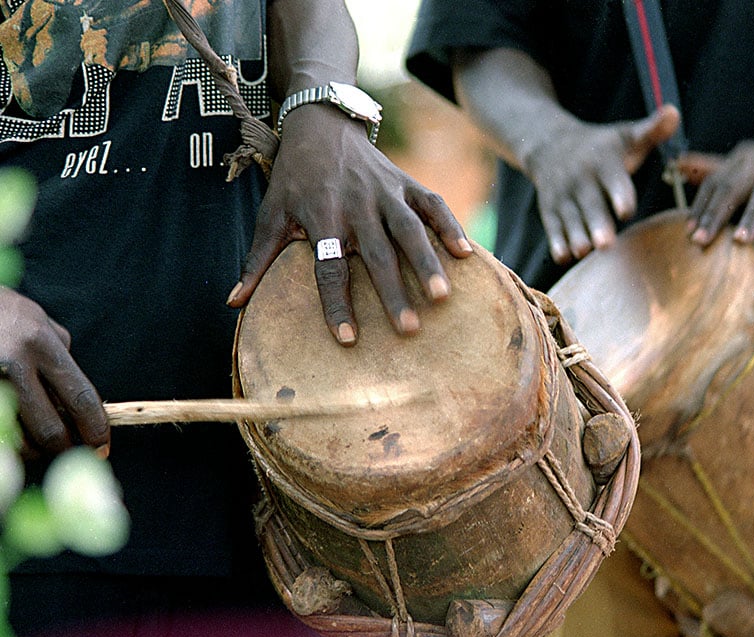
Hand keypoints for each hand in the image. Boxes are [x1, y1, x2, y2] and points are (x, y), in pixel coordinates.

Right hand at [0, 288, 107, 456]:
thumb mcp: (36, 321)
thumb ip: (58, 353)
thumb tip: (73, 397)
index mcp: (41, 344)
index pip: (80, 396)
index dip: (96, 428)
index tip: (102, 447)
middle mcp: (15, 362)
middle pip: (49, 427)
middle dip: (63, 449)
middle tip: (67, 453)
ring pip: (16, 437)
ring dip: (30, 450)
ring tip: (35, 445)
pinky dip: (6, 442)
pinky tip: (10, 437)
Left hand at [226, 104, 472, 345]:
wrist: (320, 124)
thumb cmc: (294, 178)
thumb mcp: (270, 214)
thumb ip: (257, 260)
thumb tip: (233, 305)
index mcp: (320, 215)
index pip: (328, 268)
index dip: (336, 304)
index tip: (347, 340)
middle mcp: (355, 204)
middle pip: (376, 254)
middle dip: (393, 292)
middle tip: (409, 330)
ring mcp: (385, 192)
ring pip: (410, 230)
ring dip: (426, 263)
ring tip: (443, 298)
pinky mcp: (407, 182)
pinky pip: (433, 204)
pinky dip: (450, 226)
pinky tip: (466, 254)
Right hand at [523, 105, 678, 263]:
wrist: (550, 145)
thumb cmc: (601, 146)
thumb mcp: (625, 135)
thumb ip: (652, 130)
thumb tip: (674, 112)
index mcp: (603, 162)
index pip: (613, 180)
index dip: (619, 195)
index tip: (625, 211)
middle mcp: (581, 179)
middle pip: (590, 204)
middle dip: (597, 223)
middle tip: (605, 244)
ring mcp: (563, 196)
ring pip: (570, 219)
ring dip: (576, 235)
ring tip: (584, 251)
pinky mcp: (549, 209)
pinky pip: (552, 227)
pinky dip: (557, 241)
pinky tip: (564, 257)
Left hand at [679, 129, 753, 247]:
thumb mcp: (747, 165)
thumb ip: (715, 169)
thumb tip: (678, 166)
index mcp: (742, 159)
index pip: (714, 183)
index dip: (699, 207)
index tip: (686, 232)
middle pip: (733, 187)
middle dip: (715, 214)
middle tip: (700, 241)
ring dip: (752, 217)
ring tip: (739, 242)